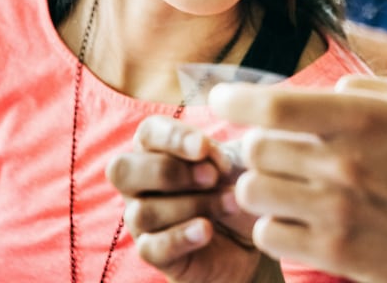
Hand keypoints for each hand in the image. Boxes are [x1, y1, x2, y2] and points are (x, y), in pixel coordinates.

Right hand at [106, 116, 280, 282]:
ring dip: (192, 205)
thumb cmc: (244, 186)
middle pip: (123, 170)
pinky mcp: (156, 253)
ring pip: (142, 212)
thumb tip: (210, 146)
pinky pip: (151, 248)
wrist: (263, 233)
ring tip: (232, 203)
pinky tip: (207, 230)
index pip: (147, 133)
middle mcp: (142, 183)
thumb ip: (227, 146)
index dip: (172, 138)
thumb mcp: (243, 160)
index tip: (205, 147)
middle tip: (213, 177)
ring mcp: (143, 220)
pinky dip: (181, 236)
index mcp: (159, 149)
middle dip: (169, 171)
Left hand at [209, 76, 386, 282]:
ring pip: (253, 193)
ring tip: (286, 185)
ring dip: (262, 187)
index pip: (274, 106)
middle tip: (275, 151)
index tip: (222, 99)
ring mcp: (337, 211)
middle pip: (255, 150)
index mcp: (363, 118)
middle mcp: (345, 163)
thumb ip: (363, 86)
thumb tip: (322, 87)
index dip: (235, 100)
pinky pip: (267, 234)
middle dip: (257, 147)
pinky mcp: (334, 251)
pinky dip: (274, 226)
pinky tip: (299, 218)